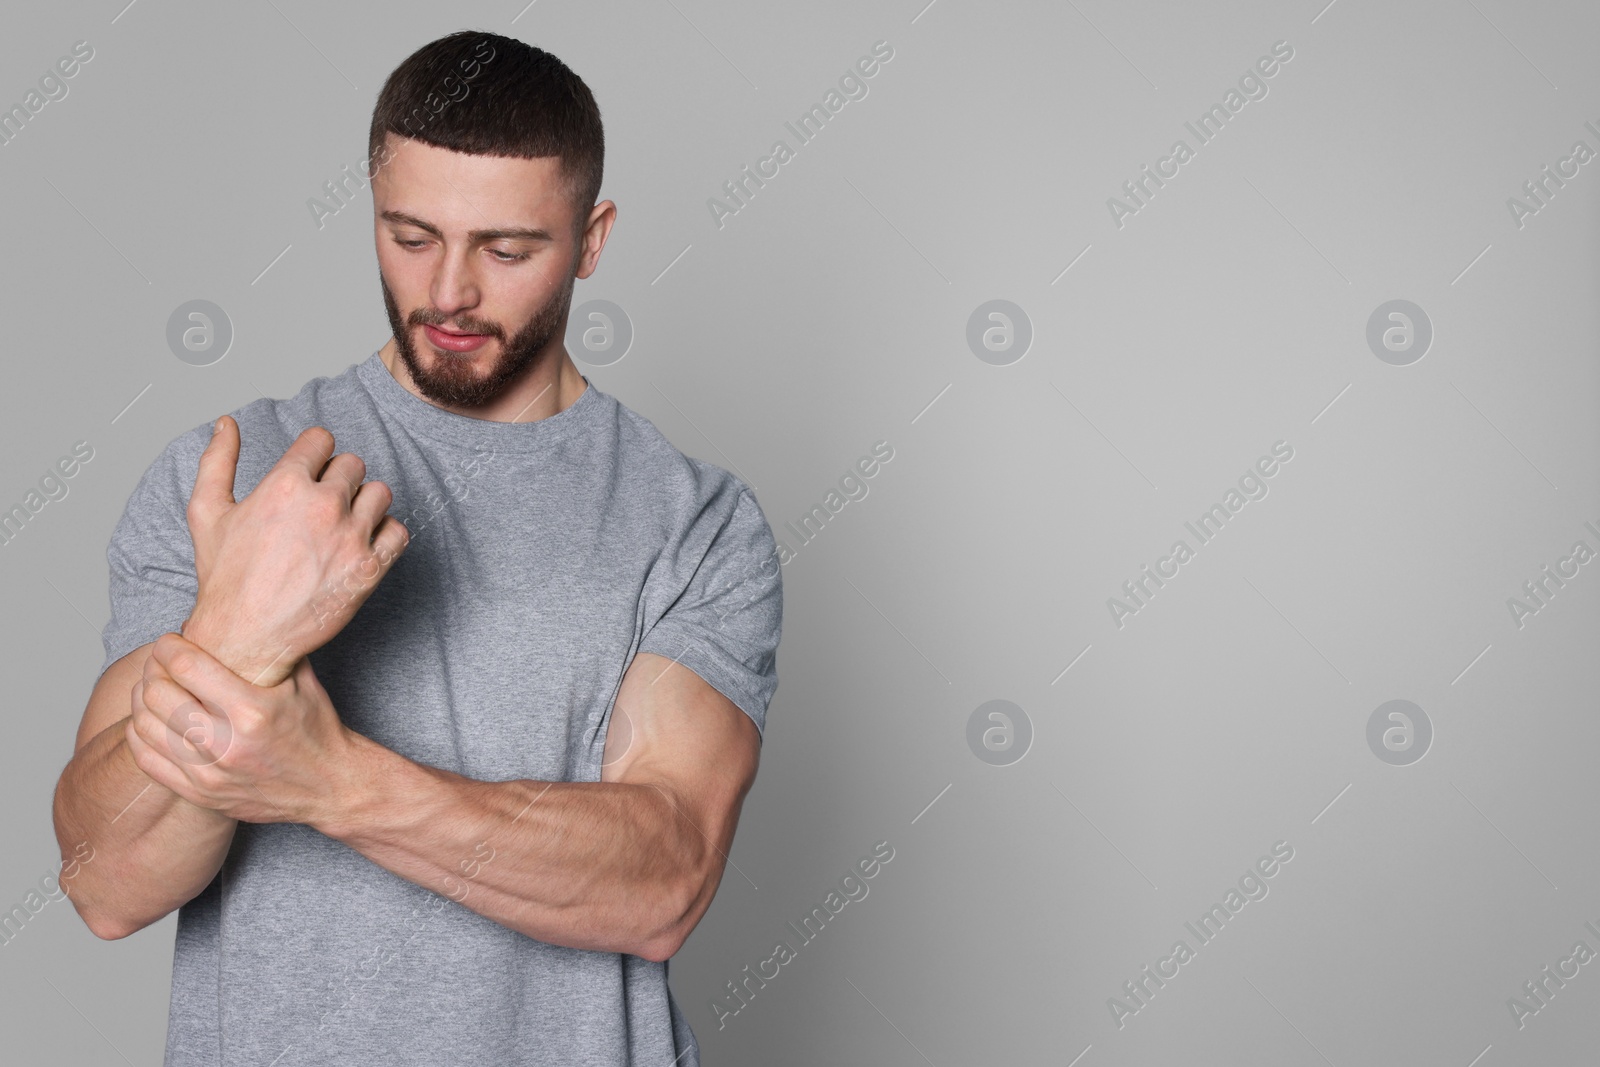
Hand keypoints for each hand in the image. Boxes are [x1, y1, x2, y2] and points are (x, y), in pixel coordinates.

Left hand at [124, 632, 357, 824]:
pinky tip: (153, 720)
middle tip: (161, 663)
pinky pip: (146, 759)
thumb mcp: (303, 682)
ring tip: (156, 688)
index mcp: (252, 711)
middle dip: (153, 670)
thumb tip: (239, 616)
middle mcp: (227, 744)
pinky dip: (140, 734)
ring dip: (143, 700)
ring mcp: (210, 773)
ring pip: (144, 726)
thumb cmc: (316, 729)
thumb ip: (270, 650)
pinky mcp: (199, 793)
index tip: (170, 641)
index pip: (186, 666)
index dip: (167, 646)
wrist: (328, 787)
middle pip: (158, 694)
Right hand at [182, 416, 409, 684]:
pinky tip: (359, 546)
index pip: (322, 440)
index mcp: (286, 484)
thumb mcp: (206, 512)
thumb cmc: (224, 576)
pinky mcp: (370, 567)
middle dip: (337, 479)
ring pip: (380, 493)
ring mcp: (351, 537)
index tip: (308, 474)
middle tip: (319, 506)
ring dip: (363, 504)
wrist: (246, 636)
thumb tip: (226, 423)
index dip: (313, 454)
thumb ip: (217, 460)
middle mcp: (323, 505)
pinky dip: (384, 535)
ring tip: (340, 525)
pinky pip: (398, 532)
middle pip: (353, 464)